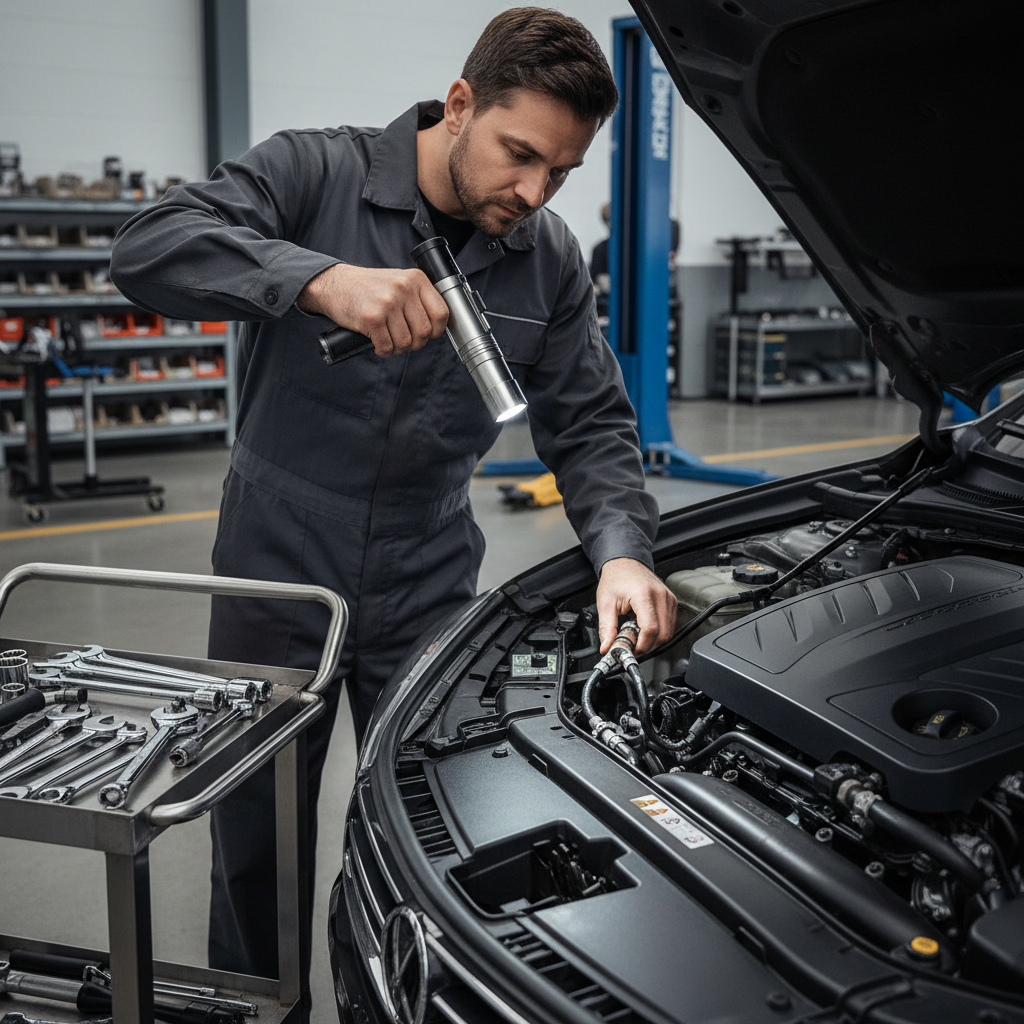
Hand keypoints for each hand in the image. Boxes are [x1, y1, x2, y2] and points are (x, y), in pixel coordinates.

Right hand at [298, 263, 447, 356]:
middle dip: (414, 343)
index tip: (427, 334)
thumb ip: (418, 298)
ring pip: (405, 342)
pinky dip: (382, 350)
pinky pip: (387, 346)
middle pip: (424, 332)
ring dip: (396, 348)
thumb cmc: (368, 288)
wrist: (334, 284)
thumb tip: (437, 327)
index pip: (442, 313)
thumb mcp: (398, 282)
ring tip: (386, 339)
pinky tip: (376, 342)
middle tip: (403, 339)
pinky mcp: (372, 317)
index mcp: (415, 279)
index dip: (436, 330)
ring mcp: (388, 302)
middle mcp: (404, 288)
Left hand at [596, 557, 677, 656]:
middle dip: (648, 646)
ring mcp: (668, 598)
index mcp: (644, 595)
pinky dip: (659, 632)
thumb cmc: (616, 578)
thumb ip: (607, 628)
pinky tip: (645, 628)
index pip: (651, 629)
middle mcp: (661, 596)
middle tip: (633, 646)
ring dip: (654, 640)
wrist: (625, 562)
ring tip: (637, 635)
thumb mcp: (605, 603)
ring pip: (668, 632)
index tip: (632, 650)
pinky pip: (670, 625)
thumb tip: (607, 647)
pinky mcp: (671, 601)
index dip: (641, 645)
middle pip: (663, 634)